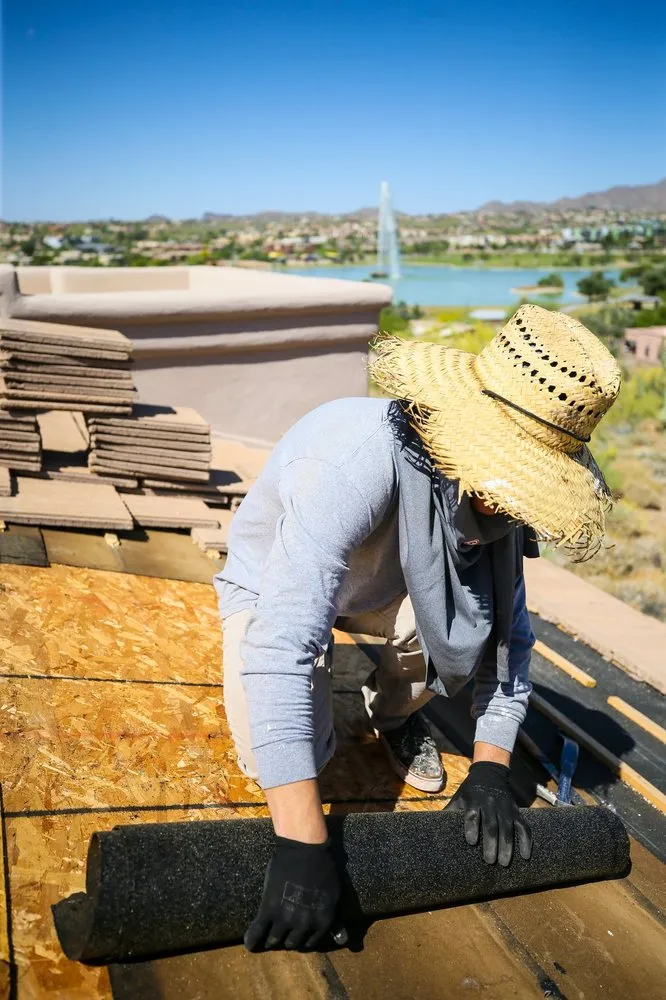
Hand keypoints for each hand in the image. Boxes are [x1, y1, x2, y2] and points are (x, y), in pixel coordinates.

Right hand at [244, 836, 346, 950]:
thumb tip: (342, 941)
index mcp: (322, 922)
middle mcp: (304, 924)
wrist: (305, 849)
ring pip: (275, 939)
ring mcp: (285, 918)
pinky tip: (249, 943)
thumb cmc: (322, 868)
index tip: (296, 935)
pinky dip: (252, 939)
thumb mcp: (334, 896)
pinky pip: (258, 931)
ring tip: (268, 937)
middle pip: (292, 942)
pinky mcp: (268, 909)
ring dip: (271, 940)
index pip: (309, 943)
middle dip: (287, 938)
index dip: (302, 939)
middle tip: (282, 931)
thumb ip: (336, 921)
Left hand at [446, 761, 531, 866]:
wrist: (490, 774)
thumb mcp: (459, 798)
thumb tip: (433, 830)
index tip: (471, 841)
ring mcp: (505, 808)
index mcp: (473, 800)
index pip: (472, 814)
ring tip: (503, 863)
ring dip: (507, 846)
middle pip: (491, 824)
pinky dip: (526, 841)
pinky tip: (525, 855)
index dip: (472, 827)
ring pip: (508, 827)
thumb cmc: (470, 791)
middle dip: (491, 843)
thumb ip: (450, 813)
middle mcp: (490, 803)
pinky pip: (524, 827)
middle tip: (489, 861)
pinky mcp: (516, 812)